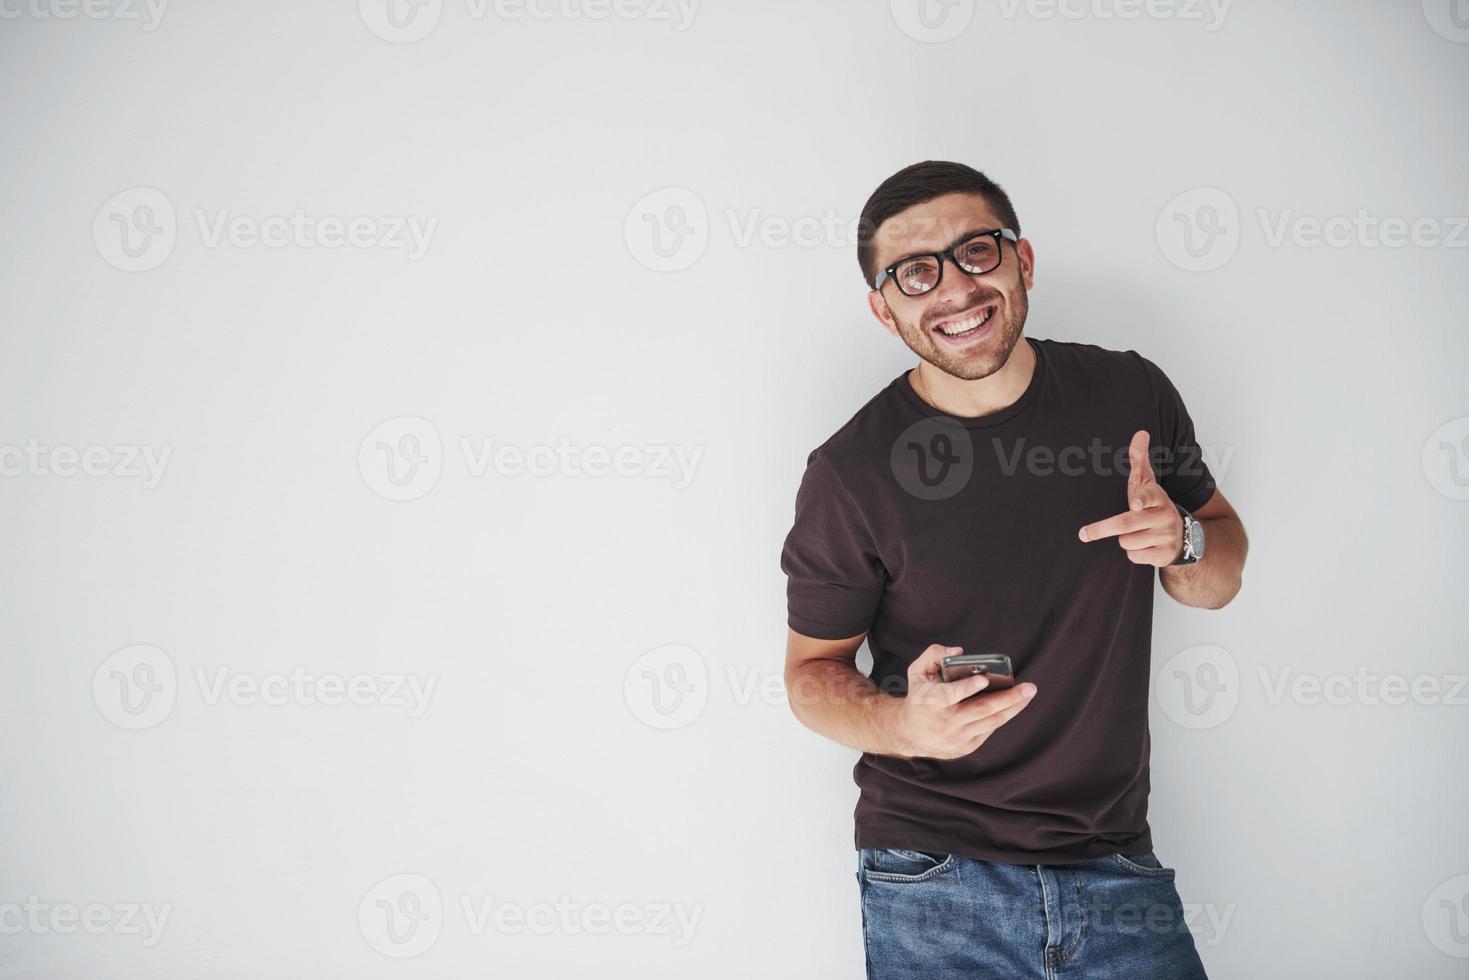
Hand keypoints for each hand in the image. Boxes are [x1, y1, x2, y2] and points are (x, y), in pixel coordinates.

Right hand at [889, 644, 1037, 759]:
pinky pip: (989, 729)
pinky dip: (1003, 715)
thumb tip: (958, 651)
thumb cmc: (919, 697)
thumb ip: (933, 655)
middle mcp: (945, 721)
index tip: (984, 679)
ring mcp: (957, 736)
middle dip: (1007, 698)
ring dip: (1013, 707)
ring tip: (1028, 694)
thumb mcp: (917, 672)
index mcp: (930, 701)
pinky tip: (1015, 704)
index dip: (967, 687)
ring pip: (991, 721)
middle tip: (1029, 687)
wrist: (911, 734)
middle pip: (981, 710)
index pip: (950, 695)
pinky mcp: (967, 746)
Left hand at [1077, 429, 1183, 566]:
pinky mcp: (1164, 556)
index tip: (1136, 504)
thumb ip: (1140, 459)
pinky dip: (1134, 554)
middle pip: (1126, 524)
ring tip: (1137, 534)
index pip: (1150, 496)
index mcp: (1159, 497)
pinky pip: (1135, 557)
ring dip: (1125, 540)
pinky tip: (1144, 546)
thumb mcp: (1147, 482)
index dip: (1142, 499)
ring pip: (1127, 542)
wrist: (1183, 535)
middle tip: (1083, 534)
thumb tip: (1140, 433)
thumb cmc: (1154, 504)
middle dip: (1102, 529)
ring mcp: (1166, 537)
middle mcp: (1165, 516)